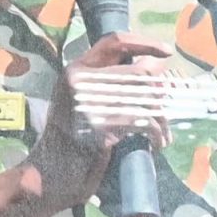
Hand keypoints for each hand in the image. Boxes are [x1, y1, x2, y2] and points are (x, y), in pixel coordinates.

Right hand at [26, 34, 169, 209]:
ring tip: (164, 132)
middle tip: (165, 107)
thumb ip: (107, 83)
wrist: (50, 174)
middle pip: (137, 71)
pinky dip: (157, 132)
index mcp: (75, 70)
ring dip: (162, 117)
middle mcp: (81, 81)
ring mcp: (90, 102)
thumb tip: (153, 66)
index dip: (143, 43)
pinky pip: (142, 120)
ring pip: (144, 96)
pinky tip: (158, 142)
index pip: (114, 42)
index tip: (166, 51)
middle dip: (159, 90)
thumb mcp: (82, 102)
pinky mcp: (101, 126)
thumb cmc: (70, 138)